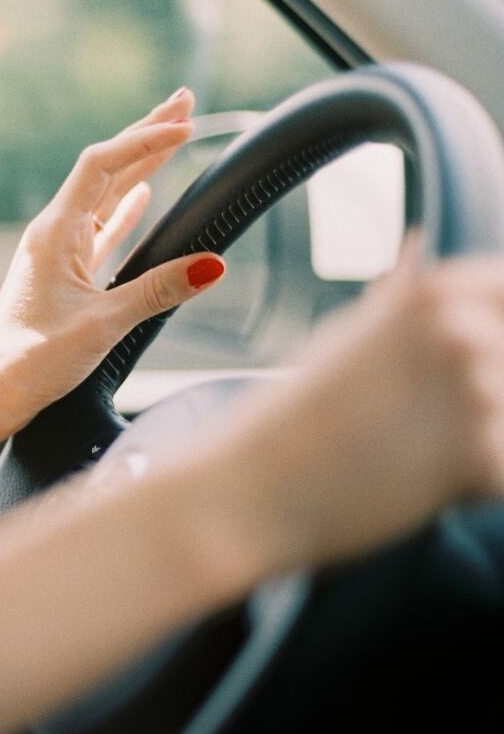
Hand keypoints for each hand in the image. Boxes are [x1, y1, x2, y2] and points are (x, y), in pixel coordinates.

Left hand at [0, 88, 225, 433]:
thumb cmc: (33, 360)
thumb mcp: (103, 325)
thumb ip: (158, 291)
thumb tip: (213, 265)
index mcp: (55, 232)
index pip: (102, 166)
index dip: (145, 141)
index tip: (186, 126)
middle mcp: (53, 233)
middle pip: (105, 170)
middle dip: (146, 134)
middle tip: (184, 102)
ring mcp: (57, 252)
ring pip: (106, 197)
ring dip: (140, 167)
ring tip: (173, 136)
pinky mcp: (63, 276)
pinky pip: (100, 230)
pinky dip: (125, 210)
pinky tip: (144, 197)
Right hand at [208, 239, 503, 572]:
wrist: (253, 487)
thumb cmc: (290, 416)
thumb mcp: (341, 335)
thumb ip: (398, 298)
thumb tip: (418, 246)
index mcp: (432, 291)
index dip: (493, 329)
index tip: (455, 362)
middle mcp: (462, 329)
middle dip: (479, 393)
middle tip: (415, 417)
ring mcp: (475, 392)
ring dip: (475, 440)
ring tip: (409, 449)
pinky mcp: (480, 457)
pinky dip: (470, 484)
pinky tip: (414, 479)